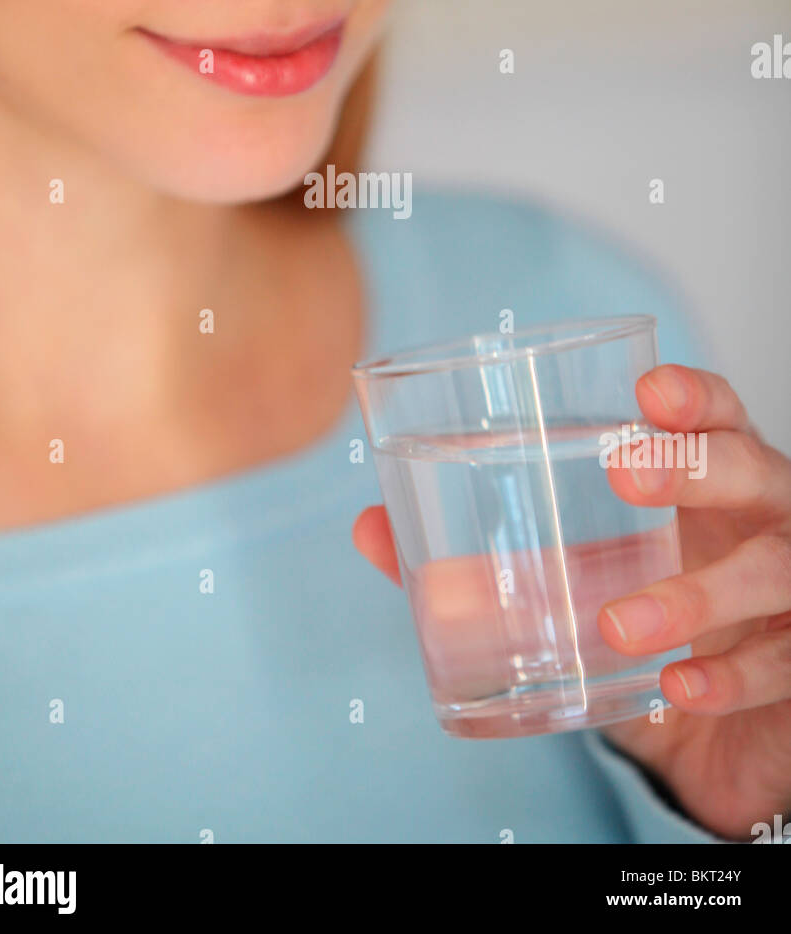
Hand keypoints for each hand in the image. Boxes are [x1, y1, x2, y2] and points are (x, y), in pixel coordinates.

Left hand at [352, 364, 790, 840]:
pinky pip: (777, 665)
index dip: (693, 396)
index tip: (647, 391)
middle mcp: (760, 520)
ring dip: (694, 595)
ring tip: (617, 623)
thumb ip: (475, 555)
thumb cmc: (639, 615)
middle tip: (623, 472)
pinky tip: (676, 689)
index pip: (718, 415)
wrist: (712, 728)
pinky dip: (726, 678)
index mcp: (708, 479)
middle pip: (753, 469)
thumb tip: (369, 524)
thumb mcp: (568, 581)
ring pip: (771, 571)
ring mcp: (789, 591)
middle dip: (694, 465)